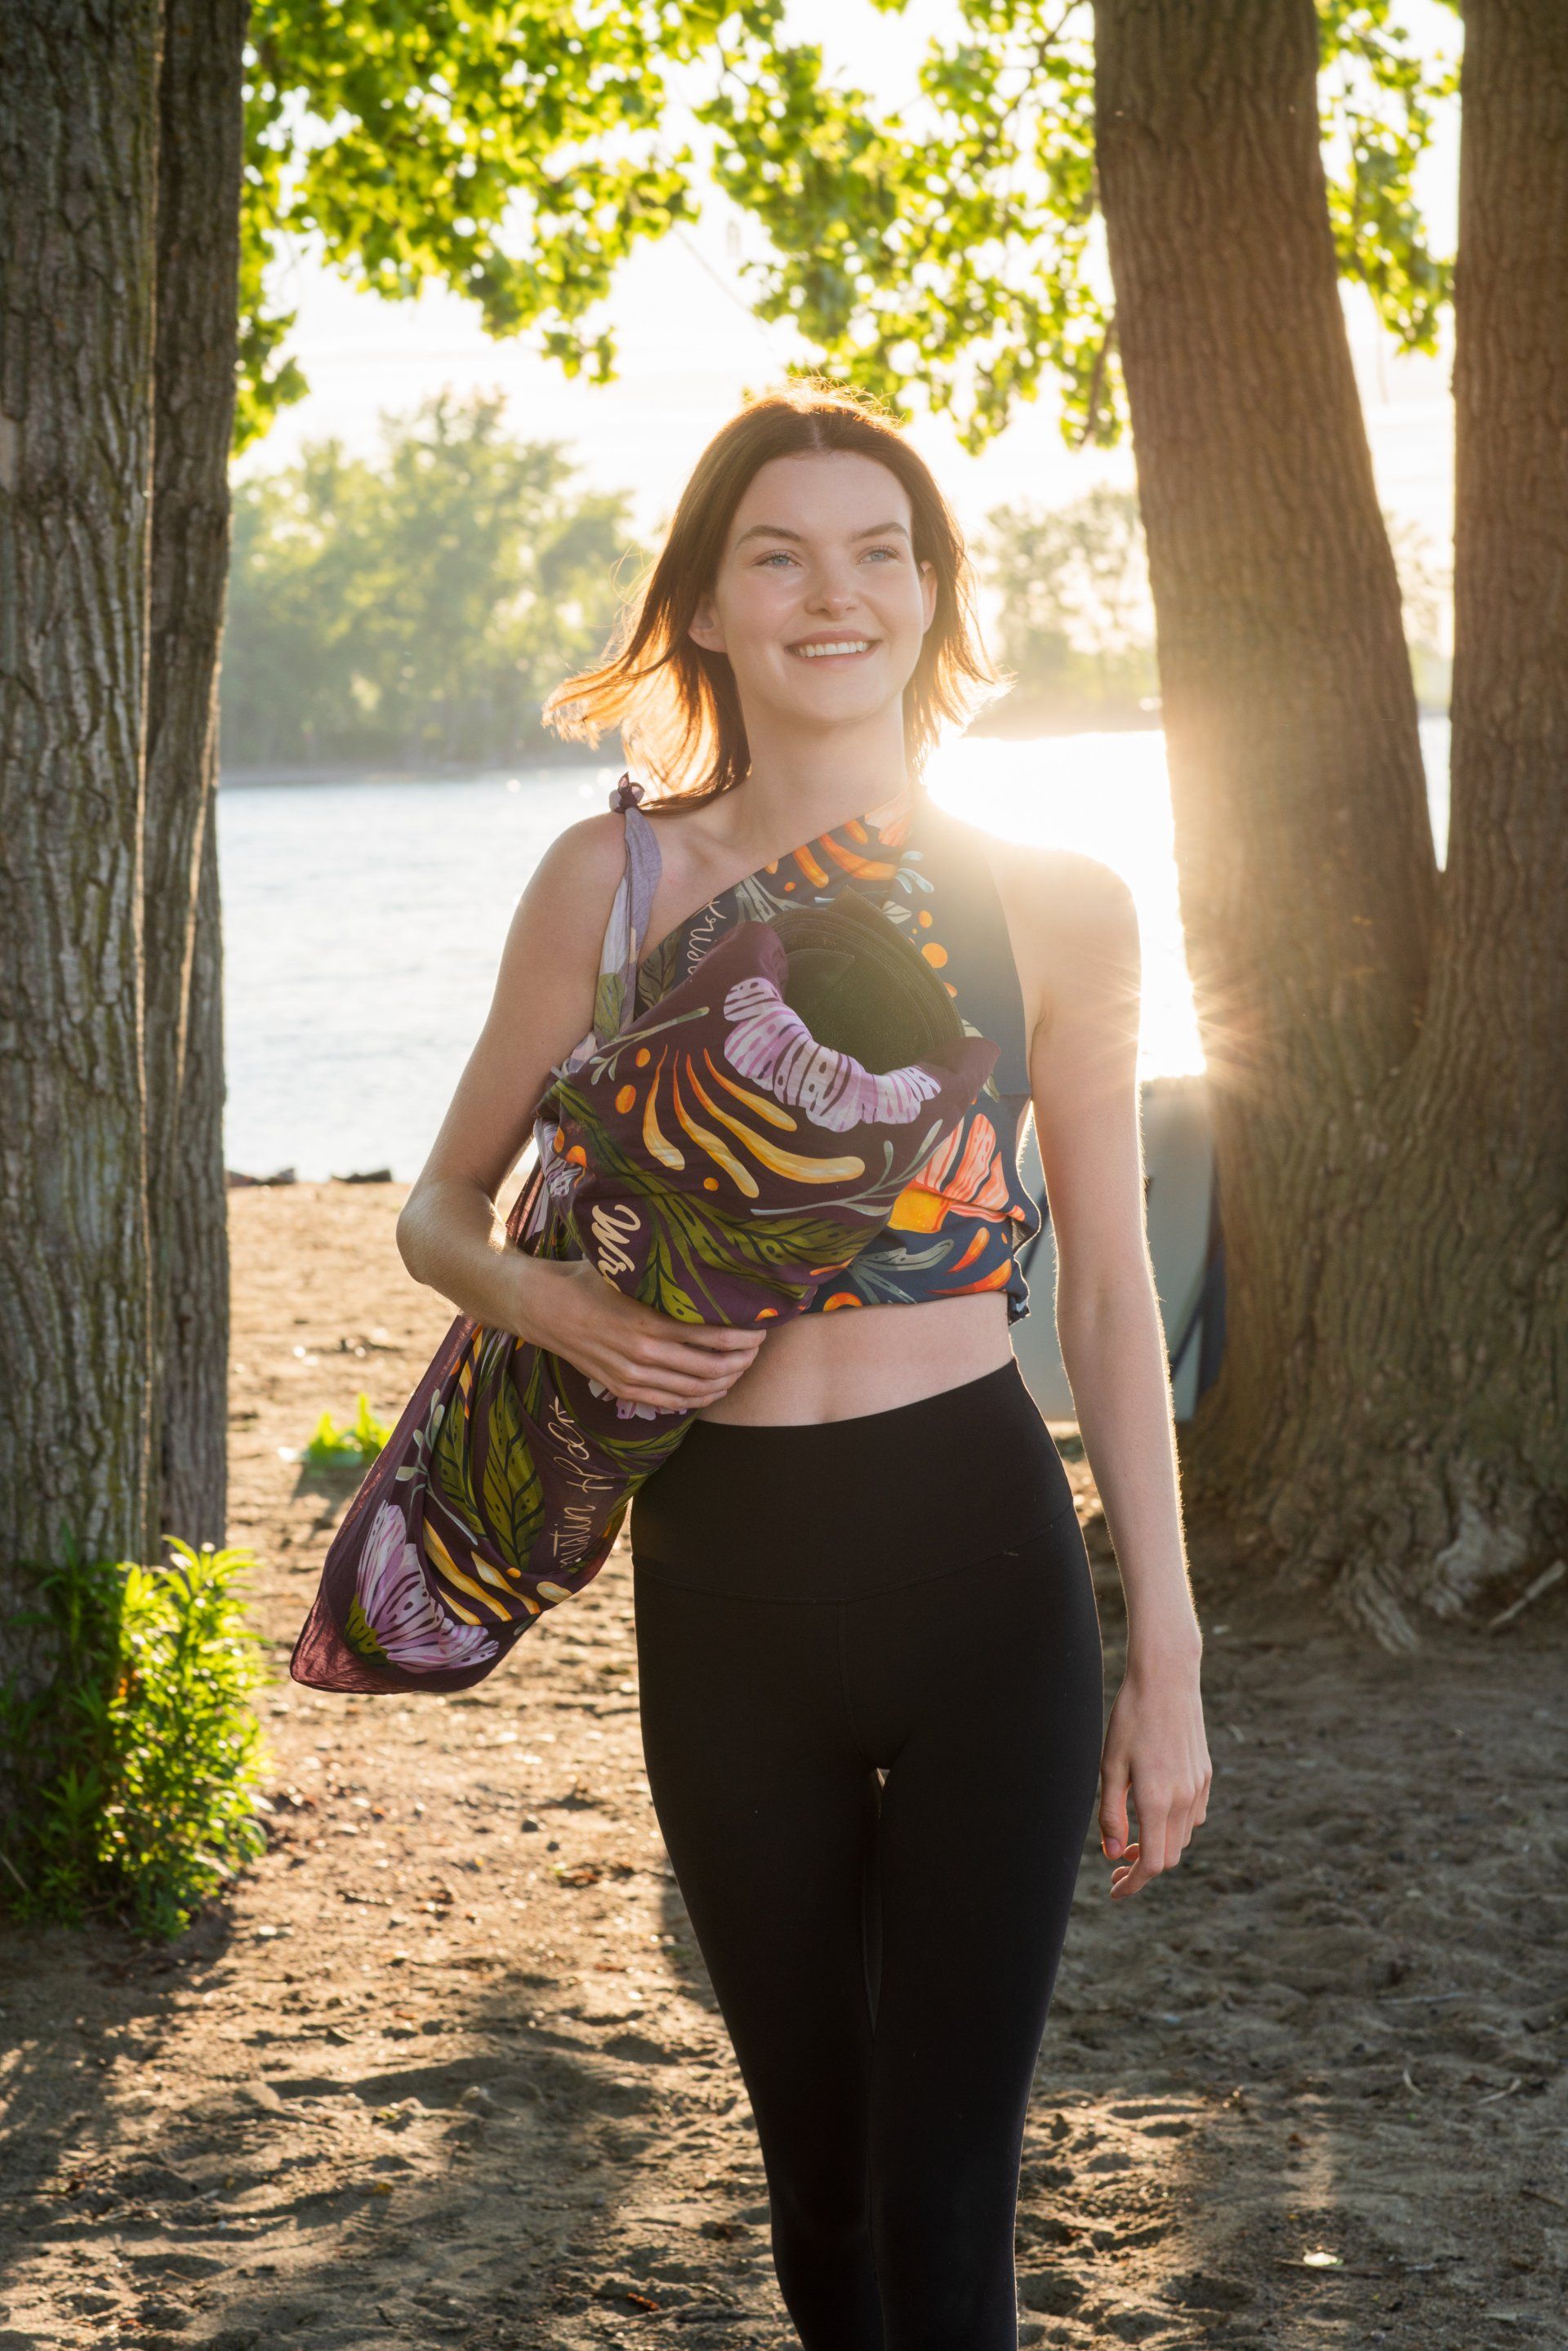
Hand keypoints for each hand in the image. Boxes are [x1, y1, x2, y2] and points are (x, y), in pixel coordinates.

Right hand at [519, 1258, 768, 1413]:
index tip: (762, 1327)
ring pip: (695, 1389)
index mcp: (649, 1322)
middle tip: (758, 1348)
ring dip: (726, 1381)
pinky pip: (671, 1403)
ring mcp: (633, 1377)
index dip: (744, 1336)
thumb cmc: (587, 1280)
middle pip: (712, 1367)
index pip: (714, 1336)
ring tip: (742, 1367)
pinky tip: (715, 1388)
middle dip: (743, 1360)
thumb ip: (665, 1280)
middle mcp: (644, 1355)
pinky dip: (699, 1398)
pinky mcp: (623, 1389)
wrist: (542, 1307)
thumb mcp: (628, 1272)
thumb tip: (708, 1267)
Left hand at [1098, 1649, 1210, 1900]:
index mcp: (1157, 1800)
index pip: (1151, 1863)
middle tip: (1115, 1864)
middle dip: (1142, 1868)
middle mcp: (1184, 1799)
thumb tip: (1111, 1853)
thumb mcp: (1110, 1765)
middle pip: (1169, 1856)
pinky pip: (1193, 1816)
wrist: (1167, 1678)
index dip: (1132, 1883)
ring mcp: (1199, 1787)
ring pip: (1182, 1837)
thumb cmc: (1131, 1718)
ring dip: (1158, 1847)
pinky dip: (1173, 1827)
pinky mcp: (1206, 1774)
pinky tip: (1154, 1813)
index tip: (1114, 1890)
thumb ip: (1110, 1813)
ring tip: (1129, 1838)